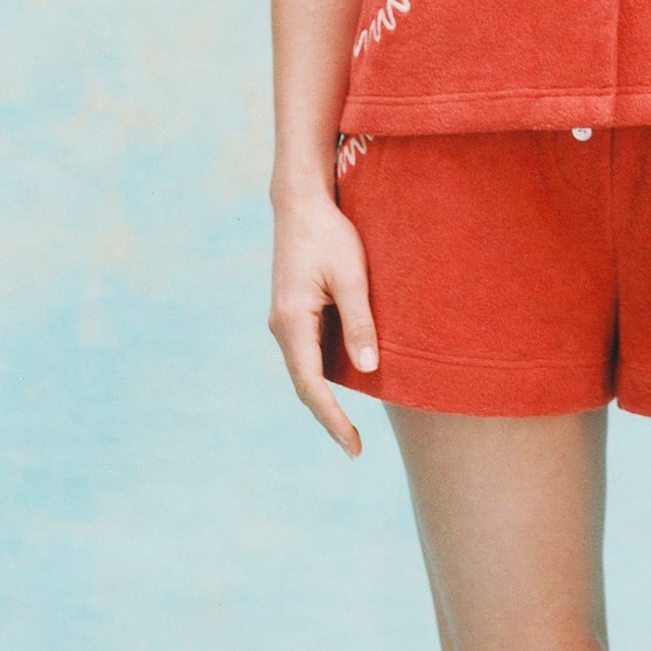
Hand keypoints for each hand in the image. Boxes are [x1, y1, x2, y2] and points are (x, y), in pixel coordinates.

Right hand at [268, 187, 378, 456]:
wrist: (300, 203)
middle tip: (354, 447)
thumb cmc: (330, 235)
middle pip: (304, 383)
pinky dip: (322, 373)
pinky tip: (345, 381)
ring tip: (350, 425)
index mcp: (292, 321)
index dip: (332, 418)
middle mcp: (281, 326)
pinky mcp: (291, 311)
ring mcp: (284, 319)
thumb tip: (369, 371)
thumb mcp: (352, 277)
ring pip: (304, 368)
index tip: (353, 445)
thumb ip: (360, 323)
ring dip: (325, 396)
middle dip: (328, 416)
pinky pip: (307, 351)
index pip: (311, 385)